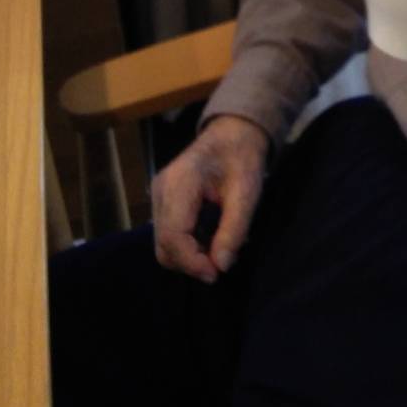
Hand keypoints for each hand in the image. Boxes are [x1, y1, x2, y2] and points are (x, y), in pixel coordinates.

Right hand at [151, 114, 268, 282]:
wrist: (233, 133)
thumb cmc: (242, 157)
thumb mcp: (248, 192)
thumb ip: (234, 229)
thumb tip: (221, 266)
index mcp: (180, 182)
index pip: (173, 235)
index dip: (192, 262)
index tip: (216, 273)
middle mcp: (161, 190)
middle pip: (163, 244)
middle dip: (190, 263)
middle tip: (220, 266)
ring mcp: (158, 195)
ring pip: (163, 243)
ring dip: (188, 257)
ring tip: (217, 252)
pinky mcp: (163, 201)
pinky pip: (168, 233)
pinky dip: (186, 245)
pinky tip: (208, 241)